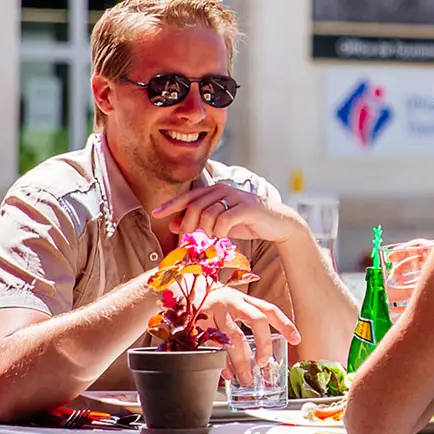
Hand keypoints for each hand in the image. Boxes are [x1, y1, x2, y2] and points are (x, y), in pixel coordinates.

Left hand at [152, 183, 300, 244]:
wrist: (277, 224)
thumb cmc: (247, 223)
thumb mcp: (219, 224)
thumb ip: (199, 223)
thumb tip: (174, 224)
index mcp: (215, 191)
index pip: (188, 197)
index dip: (171, 205)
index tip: (155, 213)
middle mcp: (223, 190)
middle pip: (195, 207)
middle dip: (188, 227)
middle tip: (189, 243)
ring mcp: (236, 197)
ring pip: (208, 214)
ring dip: (205, 232)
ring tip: (210, 241)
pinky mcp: (247, 208)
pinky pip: (224, 220)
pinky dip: (219, 232)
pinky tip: (222, 238)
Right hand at [196, 283, 299, 383]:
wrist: (176, 287)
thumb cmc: (208, 303)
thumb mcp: (229, 307)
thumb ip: (243, 324)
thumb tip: (257, 358)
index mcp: (243, 299)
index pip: (269, 309)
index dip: (285, 324)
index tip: (296, 339)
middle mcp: (232, 301)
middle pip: (256, 320)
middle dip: (264, 344)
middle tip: (264, 363)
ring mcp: (215, 309)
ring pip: (234, 336)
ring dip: (242, 360)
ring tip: (246, 377)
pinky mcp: (198, 320)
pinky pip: (212, 345)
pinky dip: (220, 362)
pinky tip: (226, 373)